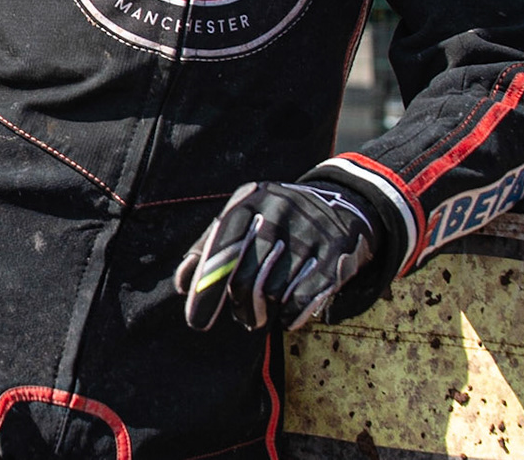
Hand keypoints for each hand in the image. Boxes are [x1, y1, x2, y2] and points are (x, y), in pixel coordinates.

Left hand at [175, 181, 373, 331]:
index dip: (207, 289)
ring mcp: (309, 232)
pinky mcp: (335, 255)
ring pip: (273, 292)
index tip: (196, 322)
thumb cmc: (275, 219)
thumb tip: (182, 284)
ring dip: (264, 312)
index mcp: (249, 201)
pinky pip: (303, 299)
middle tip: (243, 317)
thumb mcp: (241, 219)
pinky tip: (286, 314)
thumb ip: (208, 247)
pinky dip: (290, 316)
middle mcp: (279, 212)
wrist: (341, 203)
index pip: (221, 249)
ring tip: (263, 312)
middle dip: (240, 306)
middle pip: (246, 277)